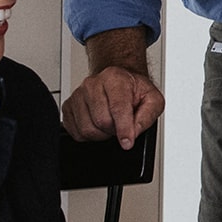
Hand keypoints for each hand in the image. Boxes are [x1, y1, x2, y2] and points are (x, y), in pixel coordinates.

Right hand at [63, 28, 163, 146]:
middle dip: (114, 130)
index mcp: (115, 78)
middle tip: (121, 125)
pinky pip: (76, 132)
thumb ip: (147, 116)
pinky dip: (89, 136)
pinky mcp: (68, 106)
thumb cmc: (133, 90)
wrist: (119, 82)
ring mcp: (77, 95)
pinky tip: (98, 125)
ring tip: (110, 124)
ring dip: (101, 134)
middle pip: (101, 121)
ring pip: (87, 129)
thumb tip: (133, 133)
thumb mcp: (153, 100)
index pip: (117, 108)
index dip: (123, 129)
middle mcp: (92, 83)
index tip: (127, 143)